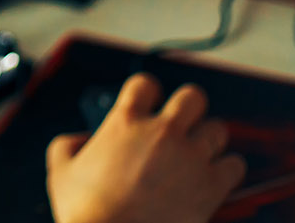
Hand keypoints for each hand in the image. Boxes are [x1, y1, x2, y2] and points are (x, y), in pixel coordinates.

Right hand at [46, 73, 246, 222]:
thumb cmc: (87, 214)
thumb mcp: (59, 172)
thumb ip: (67, 146)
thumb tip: (79, 140)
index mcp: (125, 122)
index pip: (145, 84)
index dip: (146, 92)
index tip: (147, 103)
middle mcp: (162, 132)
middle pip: (192, 97)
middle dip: (188, 107)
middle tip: (182, 121)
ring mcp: (190, 156)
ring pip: (218, 129)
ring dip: (208, 139)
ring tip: (198, 152)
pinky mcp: (212, 184)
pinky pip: (235, 164)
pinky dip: (227, 168)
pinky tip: (214, 176)